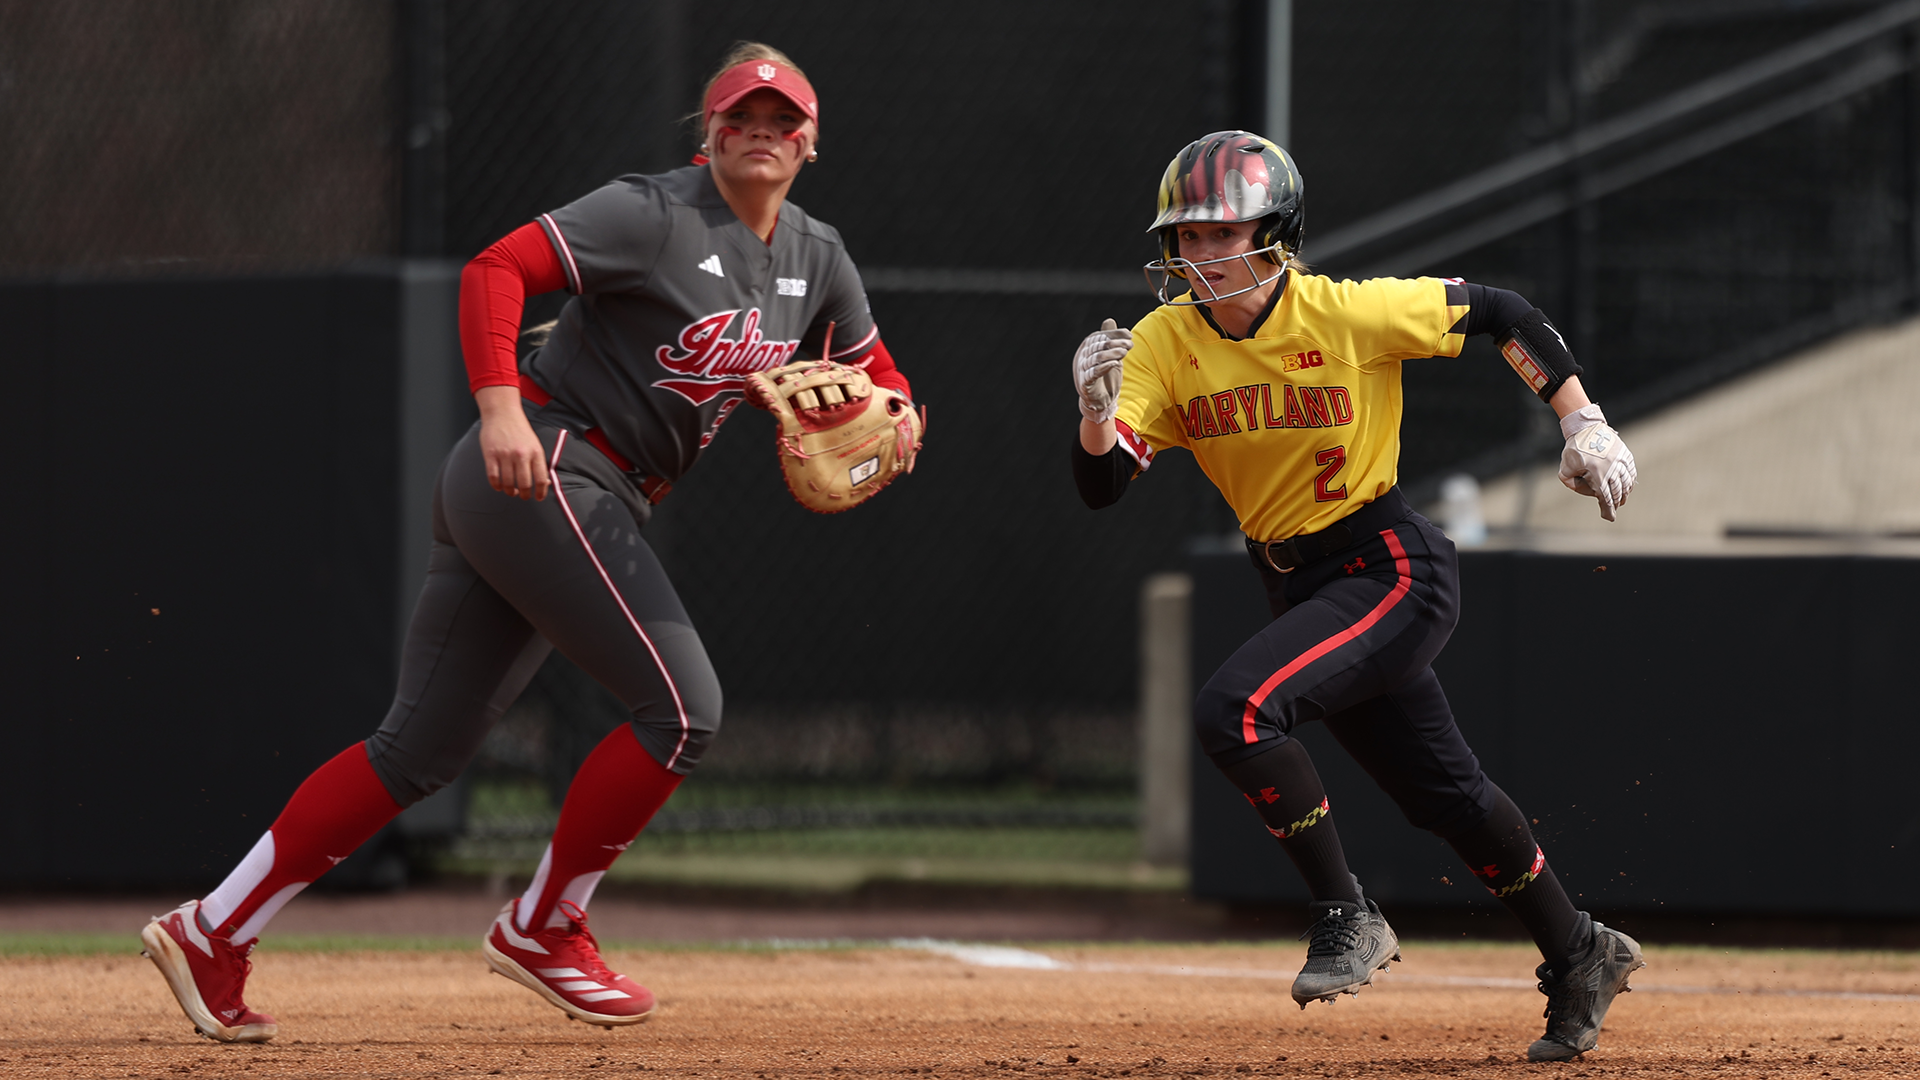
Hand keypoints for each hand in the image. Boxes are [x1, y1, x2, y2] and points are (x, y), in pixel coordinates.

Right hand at [475, 385, 549, 500]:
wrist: (503, 413)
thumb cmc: (520, 430)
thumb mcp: (535, 444)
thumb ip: (539, 463)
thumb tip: (545, 483)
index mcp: (535, 452)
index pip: (541, 479)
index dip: (541, 492)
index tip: (538, 497)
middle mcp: (521, 454)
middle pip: (524, 484)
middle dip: (524, 495)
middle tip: (523, 496)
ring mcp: (505, 455)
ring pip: (507, 483)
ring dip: (509, 491)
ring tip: (511, 491)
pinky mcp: (490, 454)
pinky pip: (493, 477)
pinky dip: (496, 485)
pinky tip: (499, 486)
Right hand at [1072, 318, 1129, 422]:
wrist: (1100, 400)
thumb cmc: (1105, 375)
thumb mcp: (1109, 355)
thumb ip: (1109, 339)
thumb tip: (1109, 320)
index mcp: (1086, 348)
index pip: (1099, 336)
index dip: (1114, 334)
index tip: (1129, 334)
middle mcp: (1081, 357)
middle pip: (1098, 346)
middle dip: (1116, 343)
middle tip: (1130, 344)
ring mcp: (1081, 370)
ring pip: (1097, 357)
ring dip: (1113, 353)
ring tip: (1125, 352)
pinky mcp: (1085, 383)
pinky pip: (1094, 373)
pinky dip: (1106, 366)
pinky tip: (1116, 363)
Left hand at [1557, 403, 1635, 520]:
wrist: (1586, 427)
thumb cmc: (1574, 448)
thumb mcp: (1565, 467)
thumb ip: (1569, 482)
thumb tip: (1580, 489)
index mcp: (1598, 473)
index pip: (1605, 496)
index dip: (1608, 509)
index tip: (1609, 517)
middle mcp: (1612, 468)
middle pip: (1617, 491)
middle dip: (1616, 502)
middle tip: (1614, 509)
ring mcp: (1620, 460)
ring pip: (1626, 482)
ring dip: (1624, 493)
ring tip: (1621, 500)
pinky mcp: (1625, 454)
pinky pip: (1631, 471)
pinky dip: (1630, 480)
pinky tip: (1628, 486)